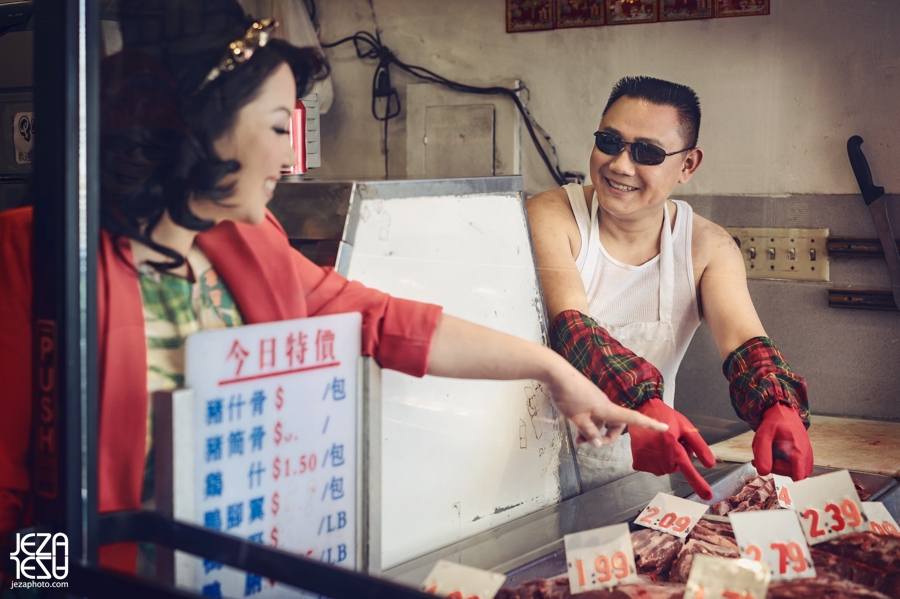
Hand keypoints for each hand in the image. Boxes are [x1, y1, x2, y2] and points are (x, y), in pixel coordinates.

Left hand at [546, 361, 668, 447]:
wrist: (556, 373)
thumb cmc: (569, 395)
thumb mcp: (578, 419)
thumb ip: (589, 432)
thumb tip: (597, 443)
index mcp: (607, 409)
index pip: (634, 418)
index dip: (650, 424)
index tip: (665, 427)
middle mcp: (605, 404)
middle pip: (616, 425)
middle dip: (606, 437)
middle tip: (588, 443)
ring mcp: (596, 401)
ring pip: (601, 421)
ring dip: (593, 432)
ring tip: (578, 440)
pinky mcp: (587, 398)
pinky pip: (593, 415)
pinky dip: (587, 424)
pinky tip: (575, 427)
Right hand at [628, 399, 716, 499]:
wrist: (641, 410)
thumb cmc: (665, 417)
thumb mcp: (685, 428)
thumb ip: (699, 446)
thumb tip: (710, 464)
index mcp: (673, 446)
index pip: (688, 468)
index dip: (698, 483)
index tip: (707, 496)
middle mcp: (660, 456)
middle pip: (676, 467)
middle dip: (677, 457)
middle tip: (672, 441)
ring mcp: (648, 461)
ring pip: (665, 468)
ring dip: (666, 459)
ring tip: (661, 442)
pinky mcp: (638, 463)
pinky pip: (653, 468)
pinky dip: (654, 460)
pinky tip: (651, 448)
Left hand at [752, 403, 812, 480]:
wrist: (785, 416)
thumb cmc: (774, 426)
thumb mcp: (763, 437)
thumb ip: (762, 454)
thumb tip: (763, 472)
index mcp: (798, 452)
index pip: (800, 476)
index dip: (796, 487)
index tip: (790, 495)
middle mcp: (806, 457)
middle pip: (789, 474)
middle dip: (774, 467)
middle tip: (762, 455)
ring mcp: (806, 459)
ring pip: (790, 472)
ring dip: (777, 465)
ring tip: (770, 451)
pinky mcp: (803, 460)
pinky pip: (792, 468)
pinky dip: (781, 463)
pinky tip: (774, 454)